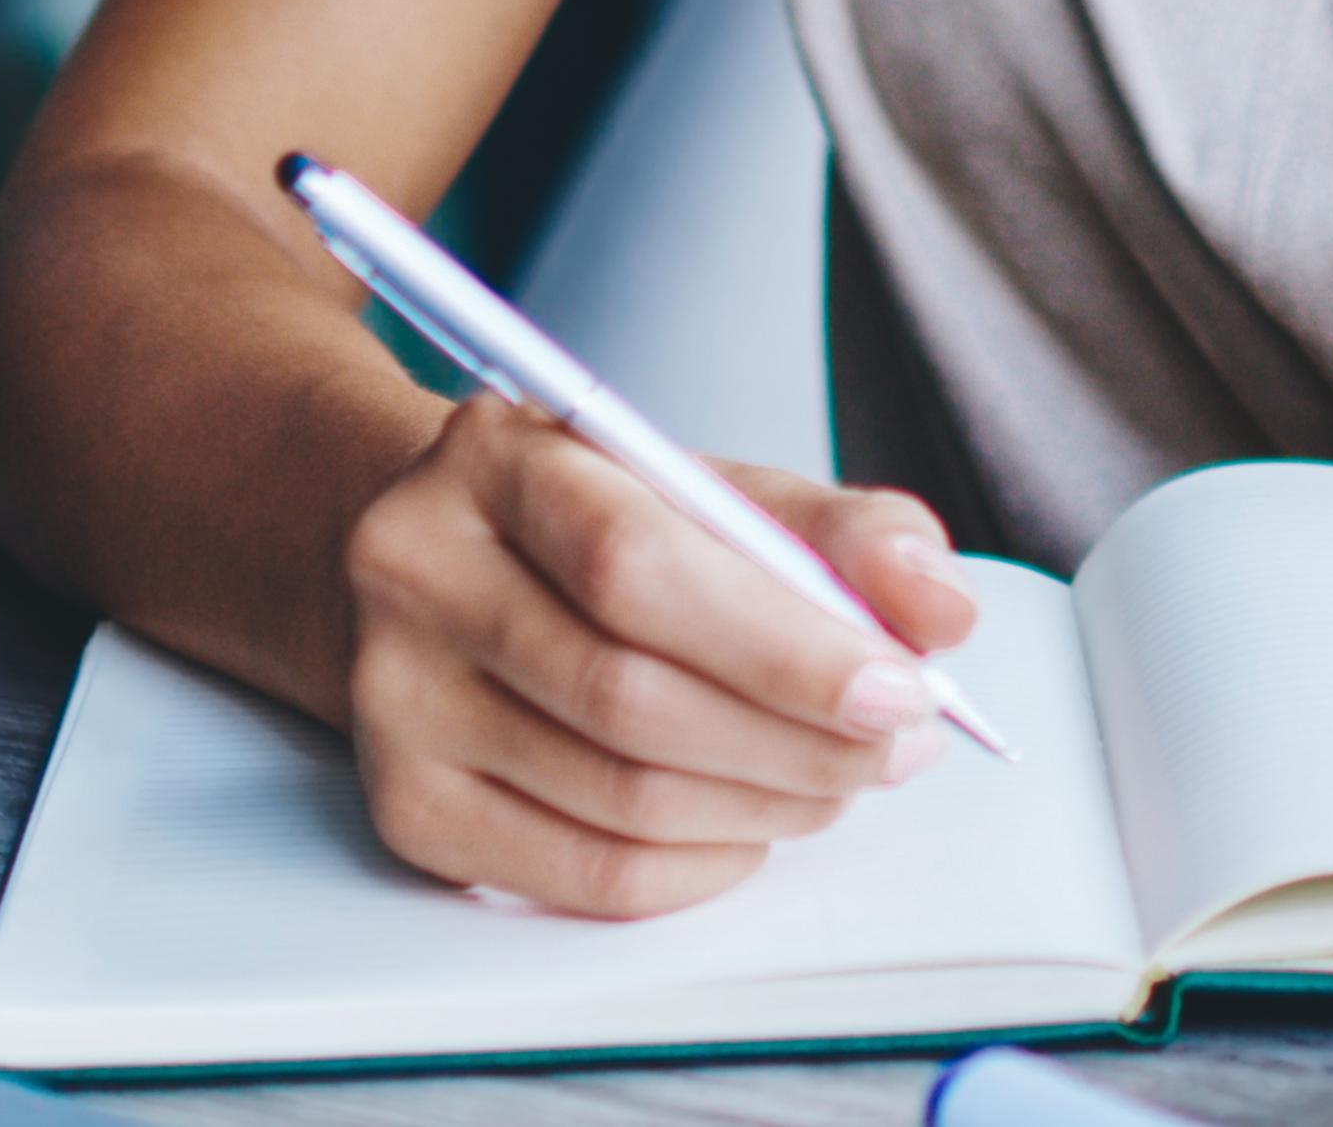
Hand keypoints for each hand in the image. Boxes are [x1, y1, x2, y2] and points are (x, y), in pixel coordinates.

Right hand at [338, 392, 980, 914]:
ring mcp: (393, 700)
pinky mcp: (404, 809)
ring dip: (763, 806)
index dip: (779, 641)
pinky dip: (695, 867)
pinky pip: (577, 875)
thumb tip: (940, 608)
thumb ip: (843, 533)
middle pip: (627, 695)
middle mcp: (417, 573)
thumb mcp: (714, 489)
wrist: (434, 559)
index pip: (637, 565)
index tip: (899, 683)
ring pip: (611, 796)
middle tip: (900, 743)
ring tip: (845, 778)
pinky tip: (755, 828)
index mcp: (496, 457)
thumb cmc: (597, 521)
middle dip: (795, 737)